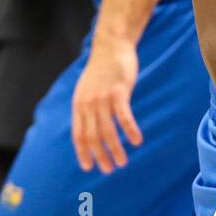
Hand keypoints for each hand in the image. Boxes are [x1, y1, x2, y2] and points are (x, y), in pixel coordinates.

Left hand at [71, 31, 143, 172]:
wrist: (111, 46)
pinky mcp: (119, 92)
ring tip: (122, 162)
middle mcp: (88, 104)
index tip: (89, 168)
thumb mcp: (87, 88)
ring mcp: (103, 98)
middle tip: (109, 169)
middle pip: (93, 136)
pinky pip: (124, 116)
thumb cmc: (102, 68)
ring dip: (115, 149)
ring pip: (108, 130)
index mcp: (79, 105)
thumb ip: (86, 106)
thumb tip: (88, 124)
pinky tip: (137, 141)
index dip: (83, 152)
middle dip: (100, 156)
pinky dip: (130, 130)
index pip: (78, 135)